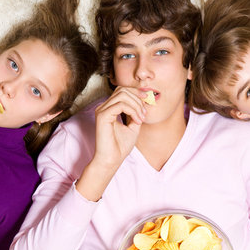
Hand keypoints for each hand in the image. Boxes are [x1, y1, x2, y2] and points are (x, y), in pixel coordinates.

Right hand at [75, 86, 145, 200]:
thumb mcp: (134, 125)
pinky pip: (120, 105)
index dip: (136, 93)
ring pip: (122, 95)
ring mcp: (102, 110)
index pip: (122, 91)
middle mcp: (104, 107)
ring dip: (136, 105)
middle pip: (122, 90)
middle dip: (137, 98)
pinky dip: (132, 111)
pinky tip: (137, 121)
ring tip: (141, 118)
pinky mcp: (102, 116)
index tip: (147, 101)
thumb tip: (143, 100)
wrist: (112, 160)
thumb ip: (137, 112)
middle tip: (144, 113)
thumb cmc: (121, 145)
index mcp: (110, 108)